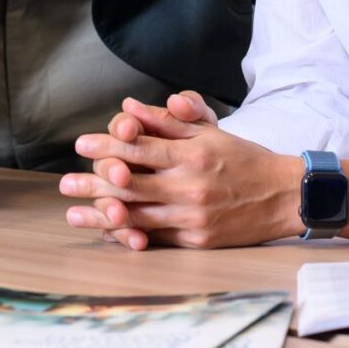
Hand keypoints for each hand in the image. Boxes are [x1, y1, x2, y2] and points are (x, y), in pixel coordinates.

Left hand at [56, 92, 299, 249]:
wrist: (284, 196)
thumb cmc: (243, 159)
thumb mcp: (209, 132)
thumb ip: (168, 121)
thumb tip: (129, 107)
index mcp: (192, 155)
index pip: (141, 148)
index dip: (107, 144)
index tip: (81, 144)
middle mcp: (190, 187)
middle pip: (132, 184)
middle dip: (94, 182)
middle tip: (64, 183)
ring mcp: (193, 217)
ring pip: (138, 216)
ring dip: (102, 215)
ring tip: (73, 214)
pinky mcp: (197, 241)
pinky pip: (156, 239)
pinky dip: (130, 235)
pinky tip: (107, 234)